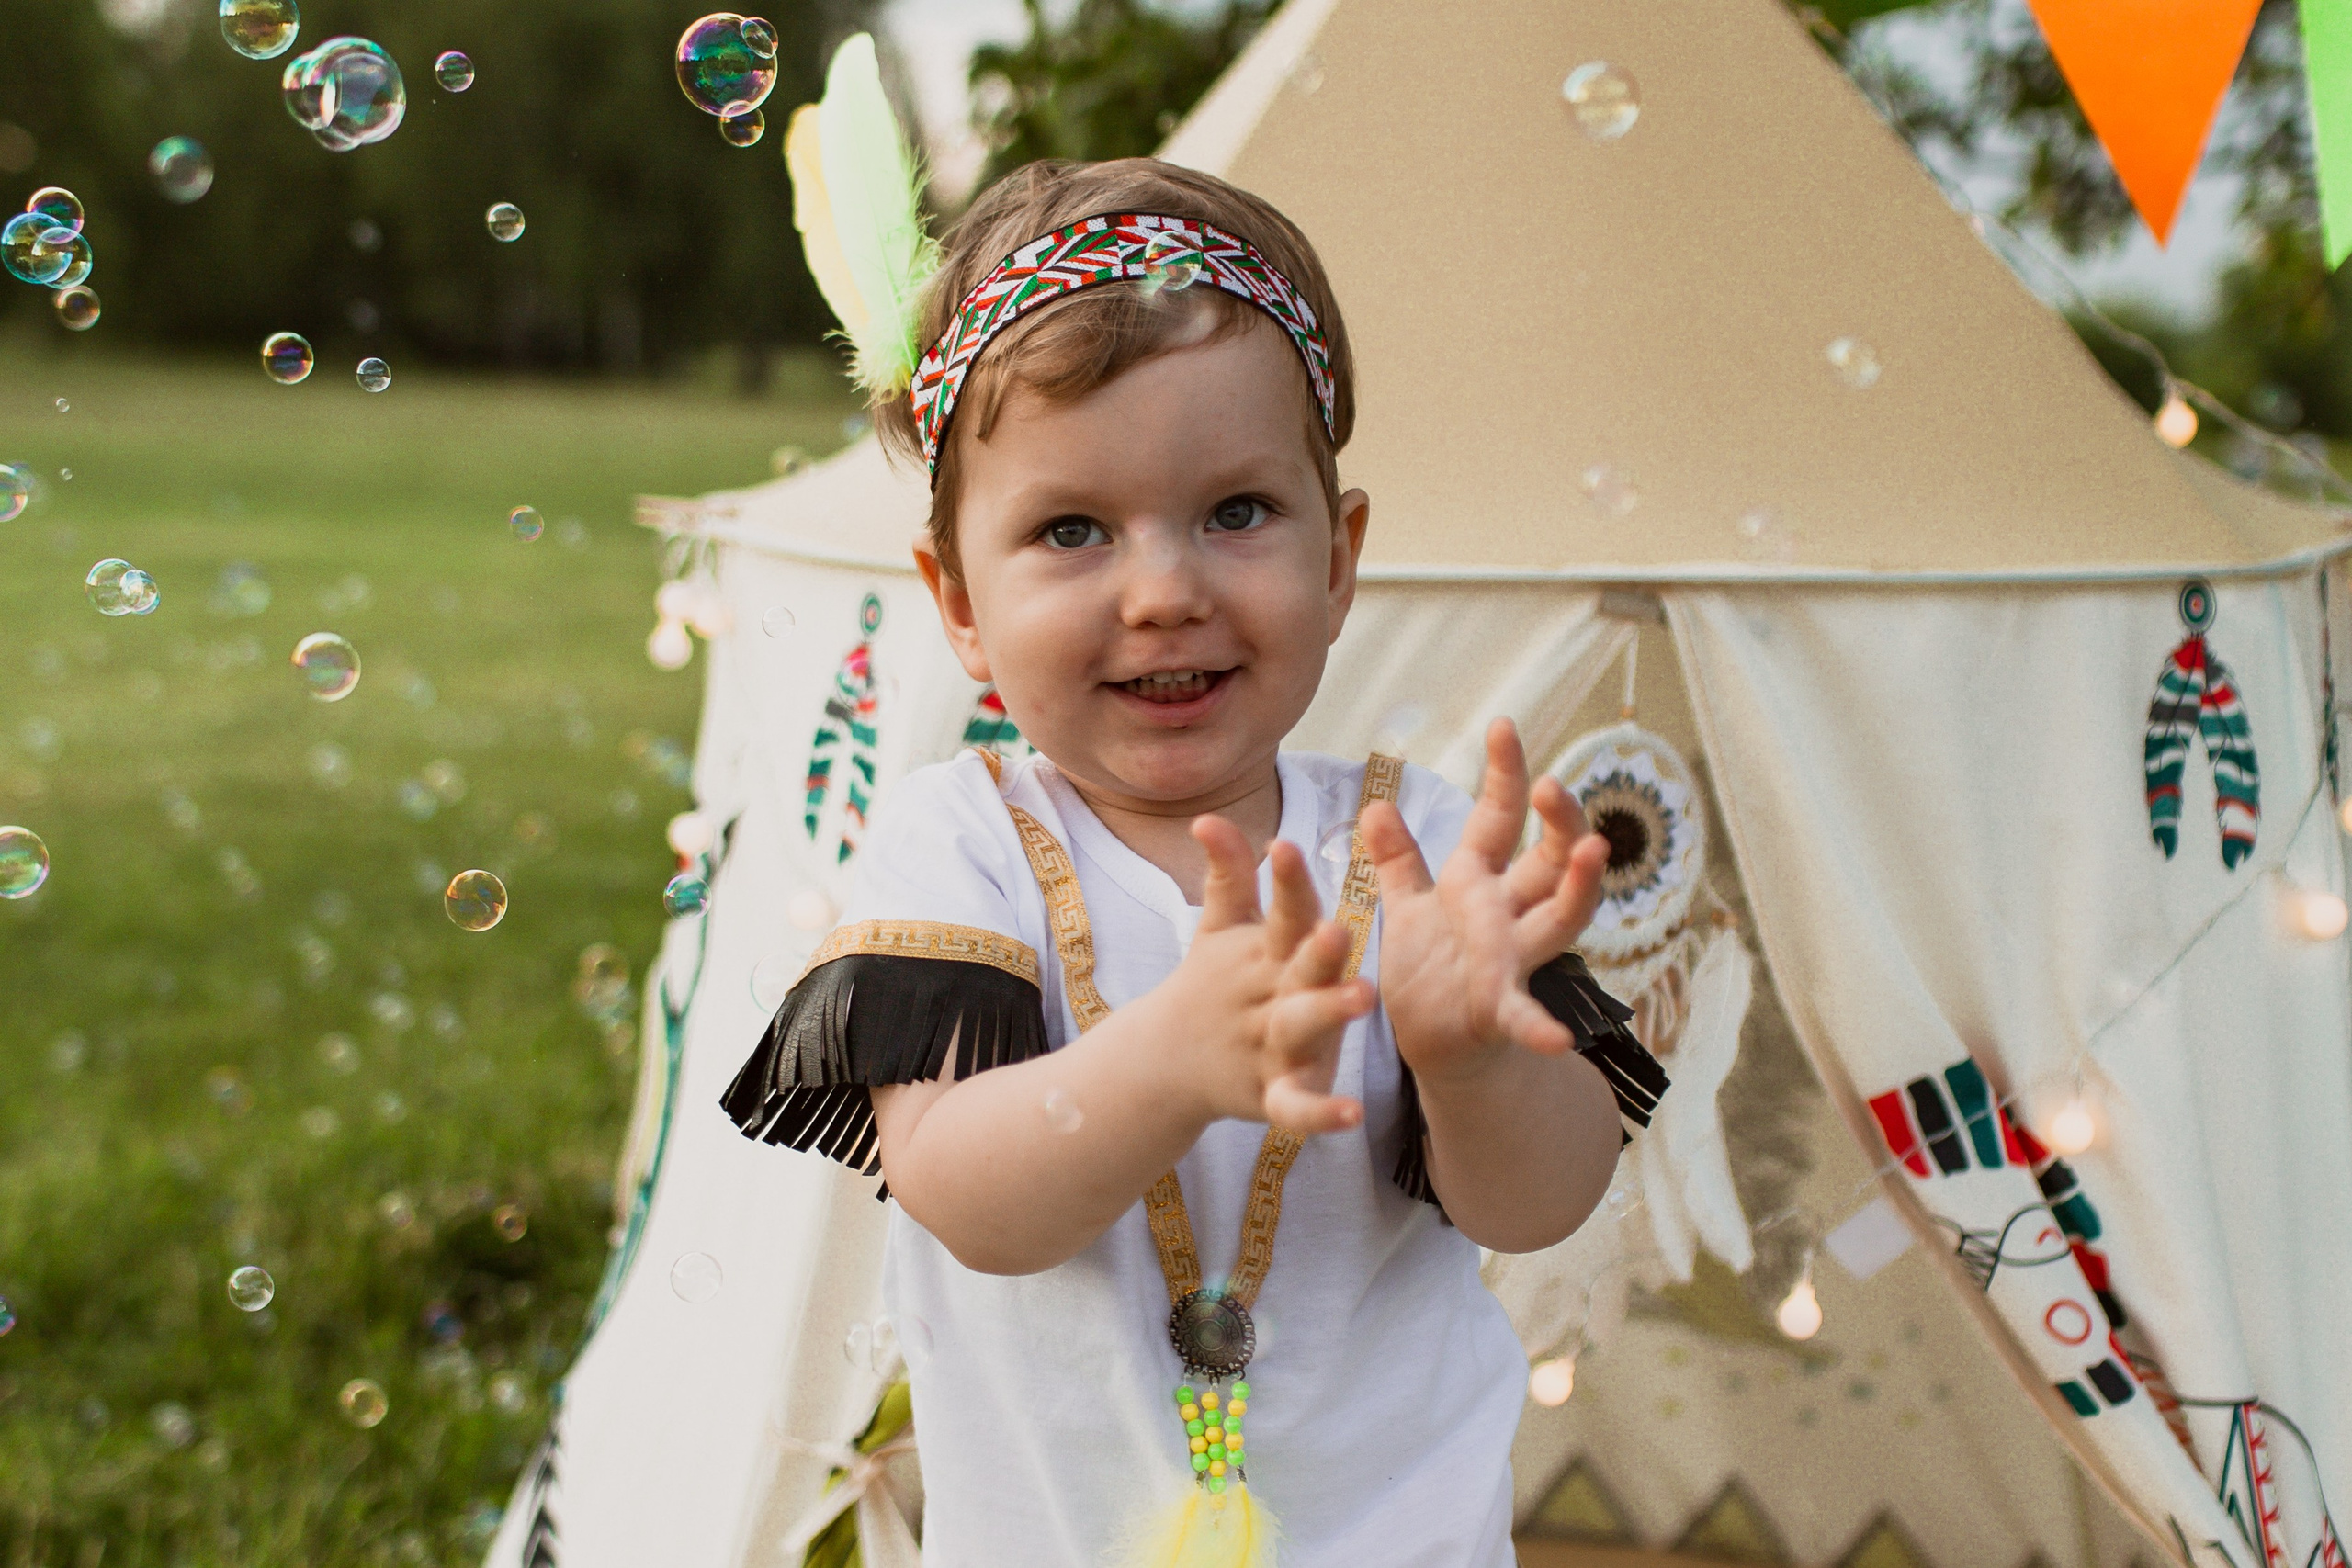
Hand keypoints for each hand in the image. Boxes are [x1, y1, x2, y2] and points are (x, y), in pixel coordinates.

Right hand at [1164, 815, 1374, 1134]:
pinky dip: (1319, 1115)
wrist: (1165, 1061)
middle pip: (1296, 970)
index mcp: (1266, 950)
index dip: (1286, 881)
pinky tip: (1351, 1115)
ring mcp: (1270, 1047)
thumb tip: (1208, 816)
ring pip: (1300, 1029)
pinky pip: (1297, 1107)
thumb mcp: (1220, 928)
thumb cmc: (1212, 982)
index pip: (1282, 911)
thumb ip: (1226, 874)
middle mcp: (1269, 995)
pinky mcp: (1271, 1095)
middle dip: (1316, 952)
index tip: (1284, 847)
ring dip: (1327, 1014)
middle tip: (1336, 930)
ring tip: (1361, 997)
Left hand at [1367, 719, 1610, 1083]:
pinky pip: (1525, 1016)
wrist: (1434, 1041)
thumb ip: (1397, 858)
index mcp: (1478, 881)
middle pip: (1548, 858)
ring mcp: (1511, 960)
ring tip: (1595, 850)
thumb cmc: (1430, 967)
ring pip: (1558, 918)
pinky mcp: (1498, 1010)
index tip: (1502, 725)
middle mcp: (1506, 913)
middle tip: (1554, 785)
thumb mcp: (1408, 905)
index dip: (1505, 773)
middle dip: (1558, 821)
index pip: (1499, 817)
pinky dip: (1541, 1027)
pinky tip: (1560, 1039)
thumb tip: (1376, 804)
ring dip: (1579, 886)